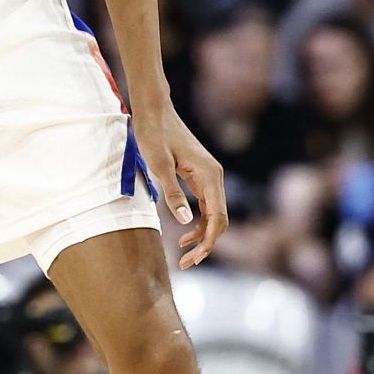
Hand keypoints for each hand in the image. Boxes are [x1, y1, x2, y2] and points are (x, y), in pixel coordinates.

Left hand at [132, 101, 229, 267]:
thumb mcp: (159, 166)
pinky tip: (183, 235)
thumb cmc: (154, 135)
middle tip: (186, 263)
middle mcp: (215, 177)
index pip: (218, 218)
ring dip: (202, 236)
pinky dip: (198, 222)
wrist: (155, 110)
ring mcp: (210, 176)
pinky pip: (206, 205)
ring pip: (214, 214)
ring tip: (184, 254)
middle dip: (207, 244)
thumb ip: (172, 194)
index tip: (193, 259)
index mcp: (209, 175)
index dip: (209, 242)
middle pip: (220, 219)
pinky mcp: (201, 176)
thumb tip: (186, 222)